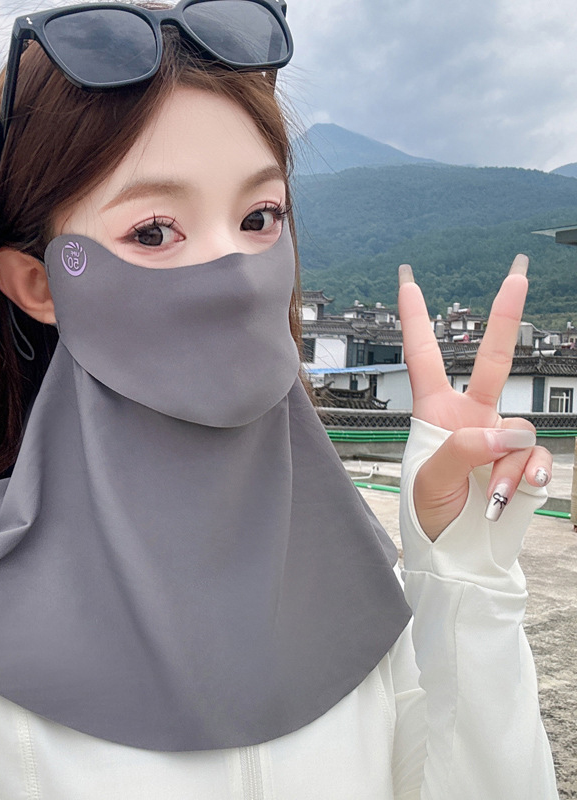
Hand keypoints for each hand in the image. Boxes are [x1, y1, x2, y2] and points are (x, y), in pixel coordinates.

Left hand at [397, 256, 552, 539]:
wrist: (459, 553)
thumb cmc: (430, 514)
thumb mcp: (430, 479)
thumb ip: (464, 450)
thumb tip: (503, 433)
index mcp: (434, 412)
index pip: (422, 356)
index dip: (414, 319)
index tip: (407, 282)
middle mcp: (470, 416)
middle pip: (490, 359)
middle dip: (505, 316)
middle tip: (518, 271)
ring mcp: (498, 438)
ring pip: (520, 427)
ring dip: (510, 463)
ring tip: (492, 494)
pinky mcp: (521, 460)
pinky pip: (535, 456)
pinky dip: (527, 475)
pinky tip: (515, 493)